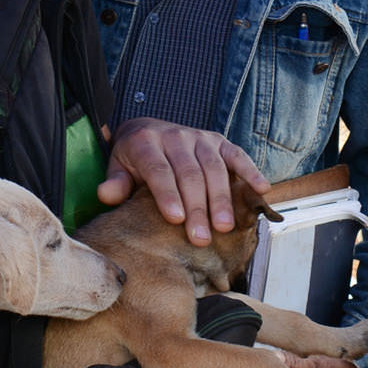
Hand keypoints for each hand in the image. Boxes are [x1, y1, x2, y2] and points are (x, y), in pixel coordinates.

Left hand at [98, 117, 267, 243]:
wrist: (146, 129)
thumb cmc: (133, 160)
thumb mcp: (118, 168)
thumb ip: (116, 182)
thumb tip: (106, 195)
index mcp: (146, 142)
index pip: (159, 170)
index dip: (168, 195)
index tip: (176, 220)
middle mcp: (175, 136)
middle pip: (189, 174)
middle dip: (197, 207)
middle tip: (201, 238)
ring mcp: (200, 137)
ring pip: (214, 168)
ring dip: (221, 199)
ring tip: (225, 227)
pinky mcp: (218, 141)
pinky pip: (237, 155)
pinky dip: (250, 171)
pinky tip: (262, 189)